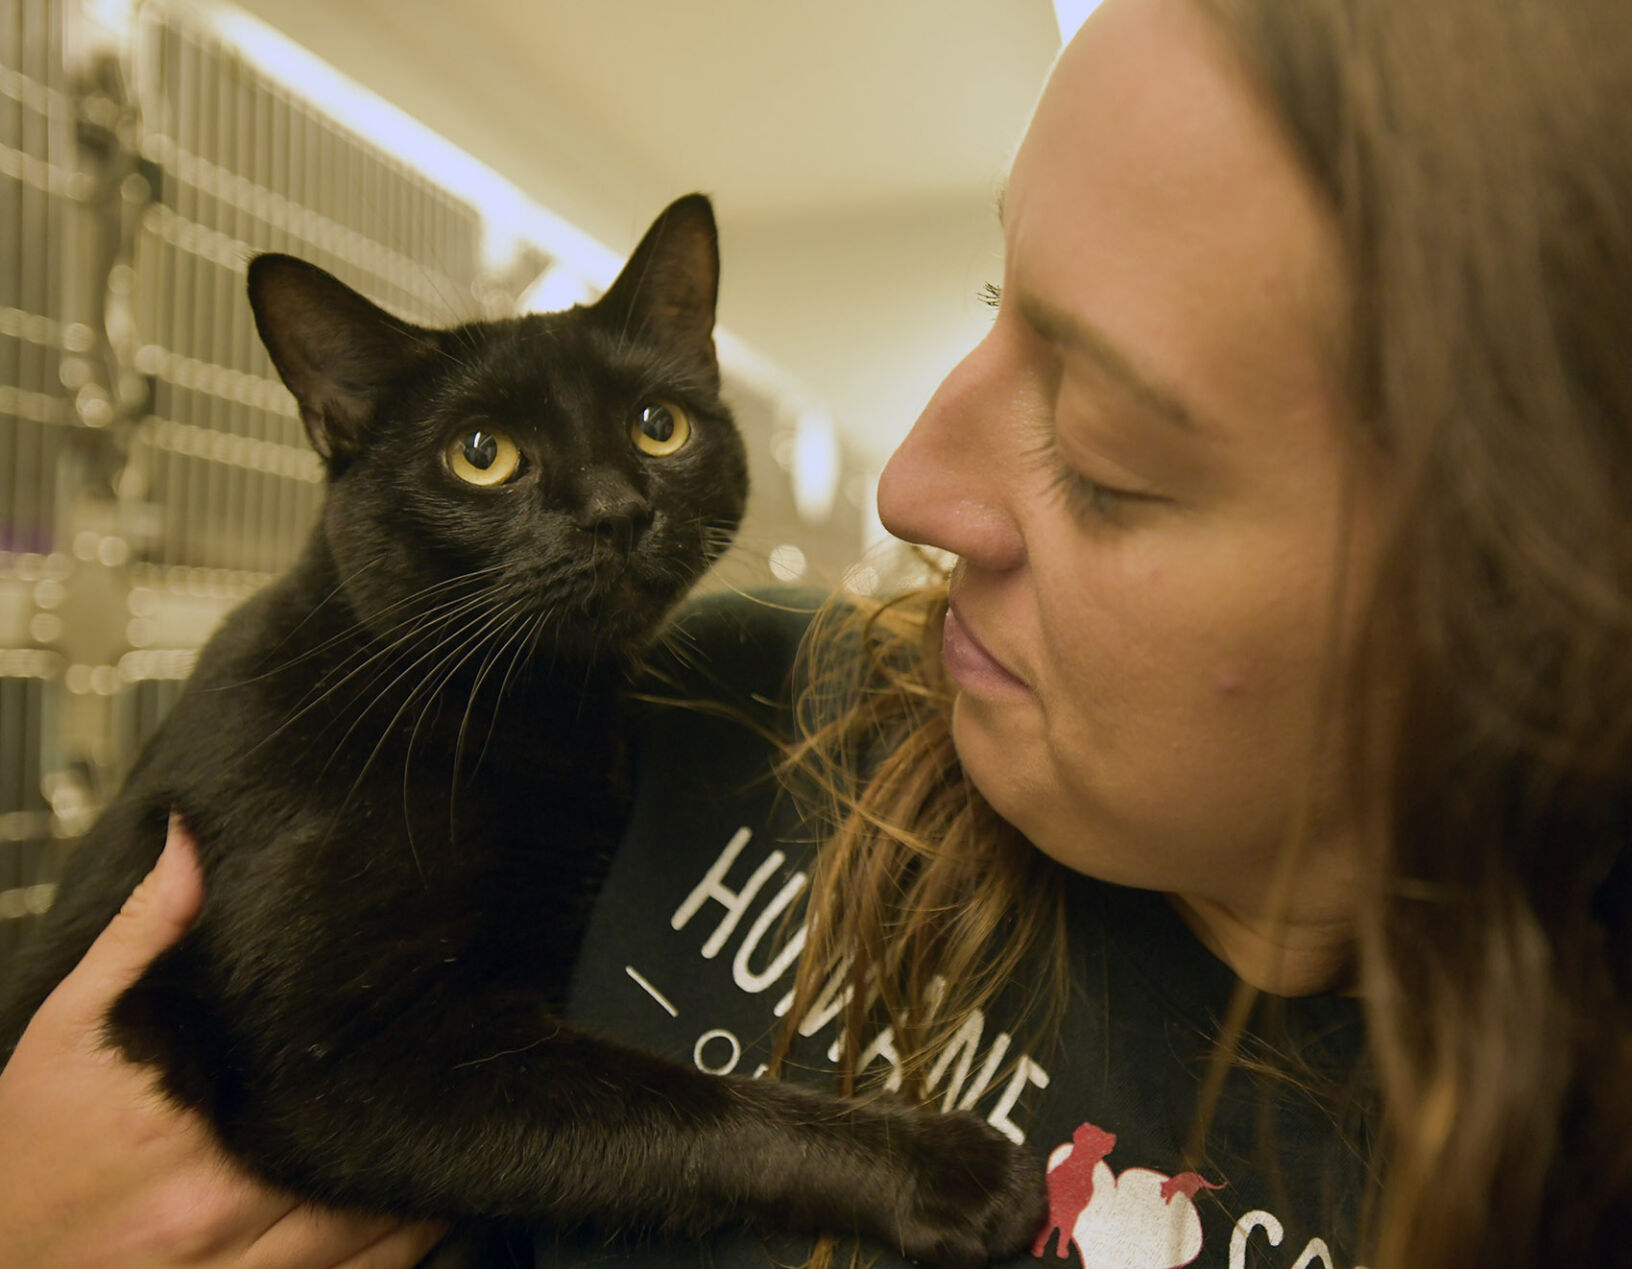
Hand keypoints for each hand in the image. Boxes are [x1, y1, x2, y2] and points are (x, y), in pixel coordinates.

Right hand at [0, 817, 447, 1267]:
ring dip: (425, 1180)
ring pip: (380, 1230)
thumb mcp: (74, 1029)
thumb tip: (194, 838)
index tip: (437, 1013)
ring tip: (460, 1123)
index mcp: (180, 1127)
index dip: (396, 1052)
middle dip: (420, 1113)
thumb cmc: (31, 1149)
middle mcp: (214, 1210)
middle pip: (363, 1158)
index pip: (324, 1086)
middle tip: (467, 1063)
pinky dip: (406, 1242)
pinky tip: (427, 1201)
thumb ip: (144, 934)